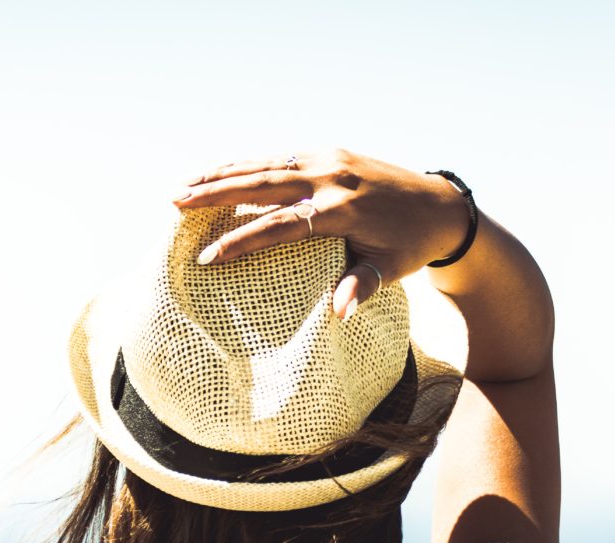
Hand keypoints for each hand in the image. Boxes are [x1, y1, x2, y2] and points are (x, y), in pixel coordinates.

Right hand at [172, 148, 470, 318]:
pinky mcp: (328, 153)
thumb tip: (339, 317)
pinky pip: (279, 157)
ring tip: (183, 186)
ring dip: (222, 174)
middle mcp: (333, 178)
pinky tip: (218, 172)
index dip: (242, 241)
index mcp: (345, 210)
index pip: (281, 227)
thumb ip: (362, 287)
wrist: (440, 205)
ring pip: (266, 165)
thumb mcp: (391, 270)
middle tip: (175, 202)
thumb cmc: (411, 246)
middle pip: (263, 185)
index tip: (208, 257)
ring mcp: (329, 160)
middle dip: (216, 193)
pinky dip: (246, 164)